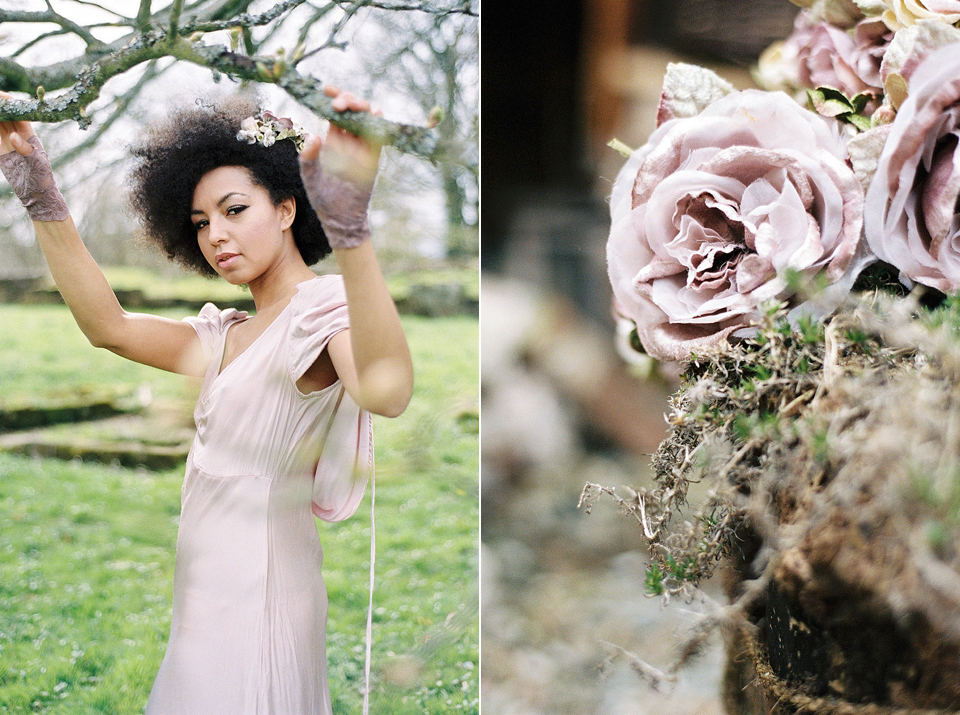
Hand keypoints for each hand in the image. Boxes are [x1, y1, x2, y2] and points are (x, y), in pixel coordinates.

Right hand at [0, 91, 68, 220]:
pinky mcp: (0, 150)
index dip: (10, 103)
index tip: (0, 95)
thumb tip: (12, 136)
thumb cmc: (42, 179)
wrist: (36, 194)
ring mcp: (8, 142)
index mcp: (29, 135)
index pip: (19, 113)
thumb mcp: (37, 164)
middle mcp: (18, 135)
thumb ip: (26, 150)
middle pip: (6, 115)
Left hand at [298, 86, 382, 249]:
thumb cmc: (322, 198)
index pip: (335, 112)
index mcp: (333, 139)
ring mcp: (363, 148)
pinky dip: (379, 124)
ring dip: (362, 108)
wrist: (339, 218)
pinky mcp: (374, 158)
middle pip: (353, 111)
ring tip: (351, 106)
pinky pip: (379, 138)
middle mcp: (349, 140)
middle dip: (347, 100)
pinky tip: (376, 114)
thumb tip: (313, 137)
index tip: (326, 89)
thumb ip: (308, 157)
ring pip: (367, 119)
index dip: (333, 97)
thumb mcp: (310, 176)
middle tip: (337, 104)